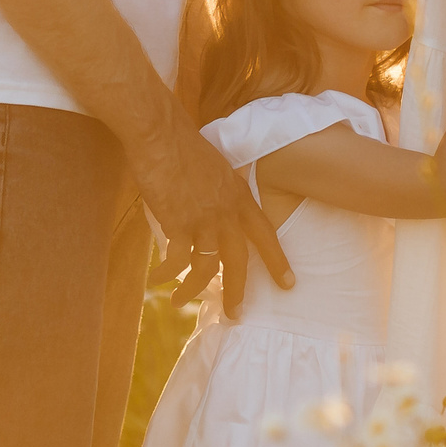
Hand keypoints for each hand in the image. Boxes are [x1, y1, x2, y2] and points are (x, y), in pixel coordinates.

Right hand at [134, 111, 290, 315]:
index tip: (288, 283)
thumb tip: (212, 209)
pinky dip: (166, 273)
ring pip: (205, 268)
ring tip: (179, 302)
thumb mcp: (215, 166)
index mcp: (239, 196)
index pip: (265, 234)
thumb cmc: (183, 144)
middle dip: (237, 291)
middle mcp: (227, 212)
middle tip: (235, 314)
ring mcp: (204, 220)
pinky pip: (176, 261)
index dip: (277, 261)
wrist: (161, 133)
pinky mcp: (179, 224)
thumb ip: (219, 191)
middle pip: (238, 262)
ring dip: (191, 290)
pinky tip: (157, 279)